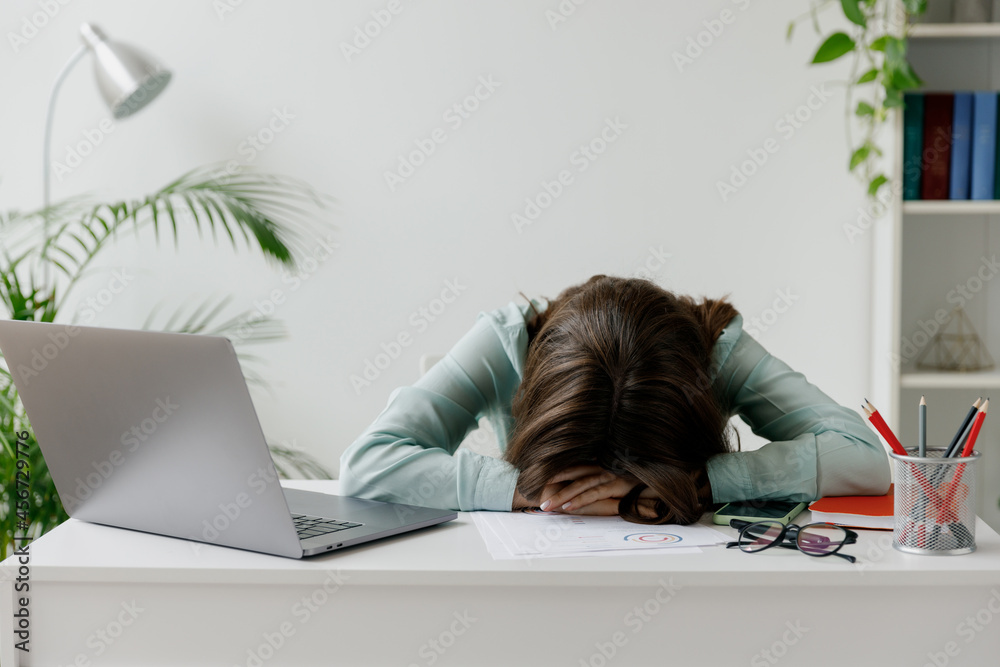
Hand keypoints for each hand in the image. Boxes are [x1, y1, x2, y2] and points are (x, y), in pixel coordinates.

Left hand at [535, 465, 658, 517]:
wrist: (667, 474)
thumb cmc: (645, 474)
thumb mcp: (621, 472)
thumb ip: (606, 477)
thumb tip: (591, 486)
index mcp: (602, 460)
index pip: (574, 464)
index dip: (555, 470)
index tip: (537, 477)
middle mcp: (603, 464)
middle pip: (571, 473)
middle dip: (551, 483)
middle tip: (532, 493)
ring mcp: (610, 473)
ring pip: (579, 485)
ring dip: (560, 496)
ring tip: (545, 506)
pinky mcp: (617, 484)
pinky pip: (594, 494)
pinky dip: (579, 500)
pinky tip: (566, 507)